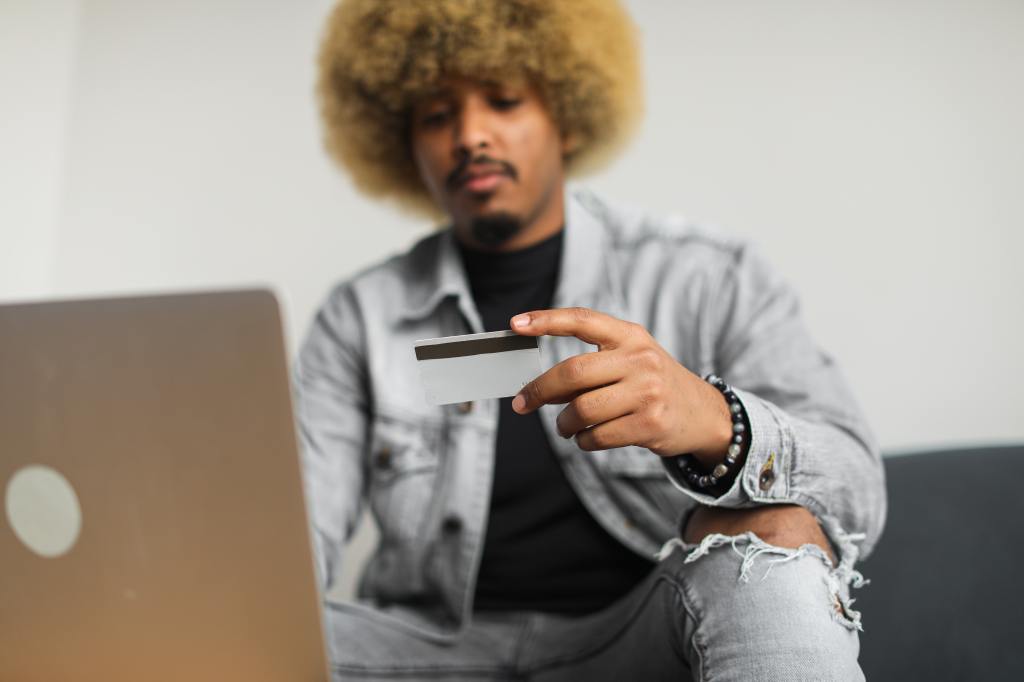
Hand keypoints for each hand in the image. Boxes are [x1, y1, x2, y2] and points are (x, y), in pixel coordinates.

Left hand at [510, 307, 733, 464]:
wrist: (704, 414)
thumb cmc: (653, 385)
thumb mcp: (631, 361)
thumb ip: (591, 367)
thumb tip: (538, 386)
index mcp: (631, 336)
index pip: (582, 320)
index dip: (547, 320)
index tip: (516, 324)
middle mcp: (640, 359)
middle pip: (573, 372)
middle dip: (539, 390)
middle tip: (522, 403)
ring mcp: (647, 392)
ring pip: (581, 409)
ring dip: (563, 423)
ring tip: (565, 426)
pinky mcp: (650, 424)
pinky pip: (597, 436)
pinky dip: (583, 440)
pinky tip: (587, 438)